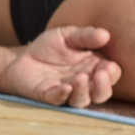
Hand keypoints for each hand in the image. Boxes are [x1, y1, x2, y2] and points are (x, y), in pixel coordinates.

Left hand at [0, 25, 120, 106]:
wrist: (22, 56)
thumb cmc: (50, 47)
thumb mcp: (68, 35)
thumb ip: (86, 36)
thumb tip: (105, 35)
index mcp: (94, 67)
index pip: (111, 74)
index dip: (112, 73)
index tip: (108, 66)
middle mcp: (84, 82)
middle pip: (102, 93)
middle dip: (103, 86)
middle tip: (100, 75)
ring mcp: (67, 91)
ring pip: (81, 100)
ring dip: (83, 91)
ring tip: (80, 78)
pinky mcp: (48, 95)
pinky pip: (58, 100)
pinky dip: (62, 95)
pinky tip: (65, 87)